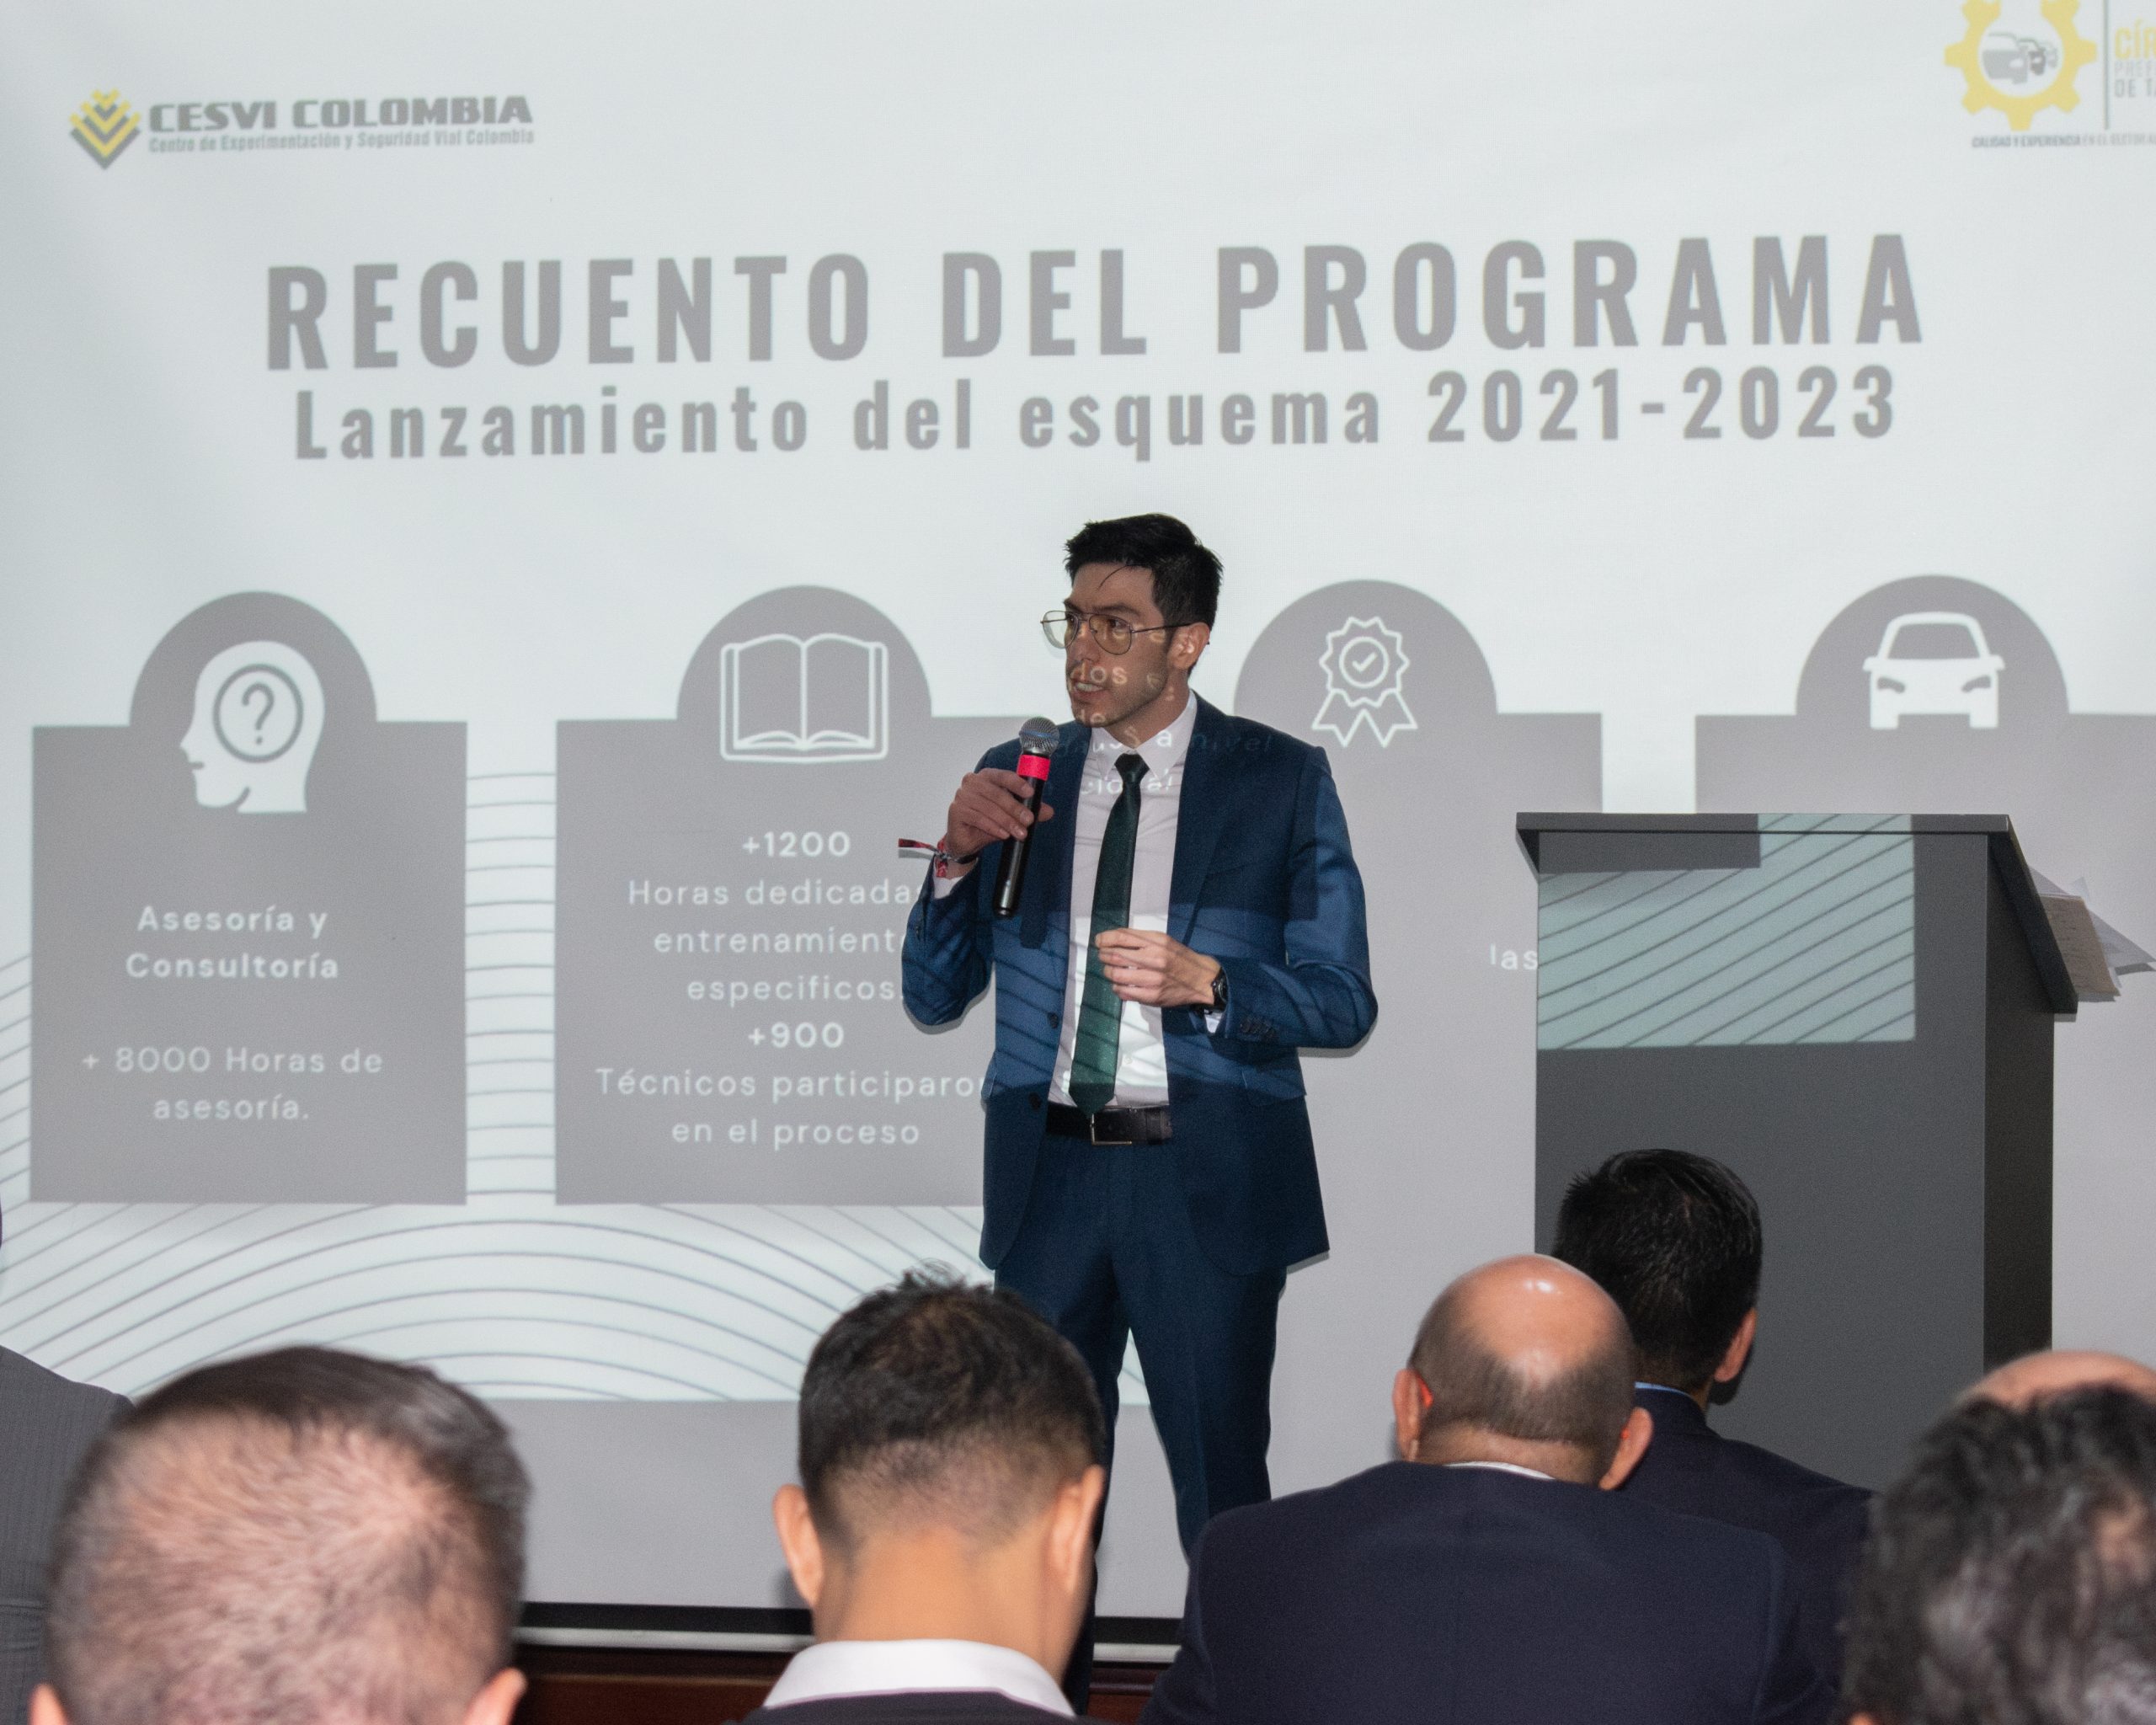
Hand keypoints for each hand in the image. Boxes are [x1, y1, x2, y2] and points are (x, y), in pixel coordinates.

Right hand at [942, 769, 1052, 872]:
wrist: (967, 841)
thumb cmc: (988, 822)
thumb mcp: (1011, 816)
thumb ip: (1028, 810)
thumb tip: (1049, 811)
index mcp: (986, 776)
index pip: (1003, 776)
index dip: (1017, 783)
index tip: (1031, 794)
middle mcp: (972, 782)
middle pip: (997, 793)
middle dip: (1016, 809)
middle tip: (1029, 821)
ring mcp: (962, 795)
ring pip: (989, 808)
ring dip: (1007, 821)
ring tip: (1020, 833)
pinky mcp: (956, 810)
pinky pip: (978, 818)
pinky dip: (993, 827)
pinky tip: (1003, 835)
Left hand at [1093, 928, 1220, 1008]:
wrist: (1201, 979)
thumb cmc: (1179, 957)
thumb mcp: (1163, 940)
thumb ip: (1140, 939)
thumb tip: (1113, 938)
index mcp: (1156, 942)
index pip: (1122, 938)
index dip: (1105, 939)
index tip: (1098, 941)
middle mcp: (1154, 959)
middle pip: (1116, 956)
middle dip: (1103, 955)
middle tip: (1102, 956)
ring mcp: (1153, 979)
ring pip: (1117, 975)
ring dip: (1108, 971)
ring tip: (1110, 970)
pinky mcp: (1152, 996)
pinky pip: (1124, 992)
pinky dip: (1116, 987)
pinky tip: (1119, 984)